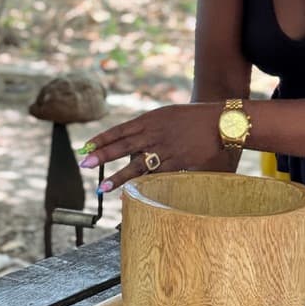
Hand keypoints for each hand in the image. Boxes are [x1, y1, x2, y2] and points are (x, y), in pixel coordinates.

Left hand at [77, 103, 220, 192]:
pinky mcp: (177, 162)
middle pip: (123, 146)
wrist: (220, 122)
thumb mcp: (168, 115)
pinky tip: (132, 191)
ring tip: (102, 187)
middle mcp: (154, 133)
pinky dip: (143, 183)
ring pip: (137, 165)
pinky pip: (156, 175)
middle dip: (102, 156)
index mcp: (150, 119)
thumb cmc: (194, 117)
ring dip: (118, 177)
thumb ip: (149, 126)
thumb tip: (132, 137)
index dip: (102, 139)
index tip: (86, 147)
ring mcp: (165, 149)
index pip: (120, 130)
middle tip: (84, 164)